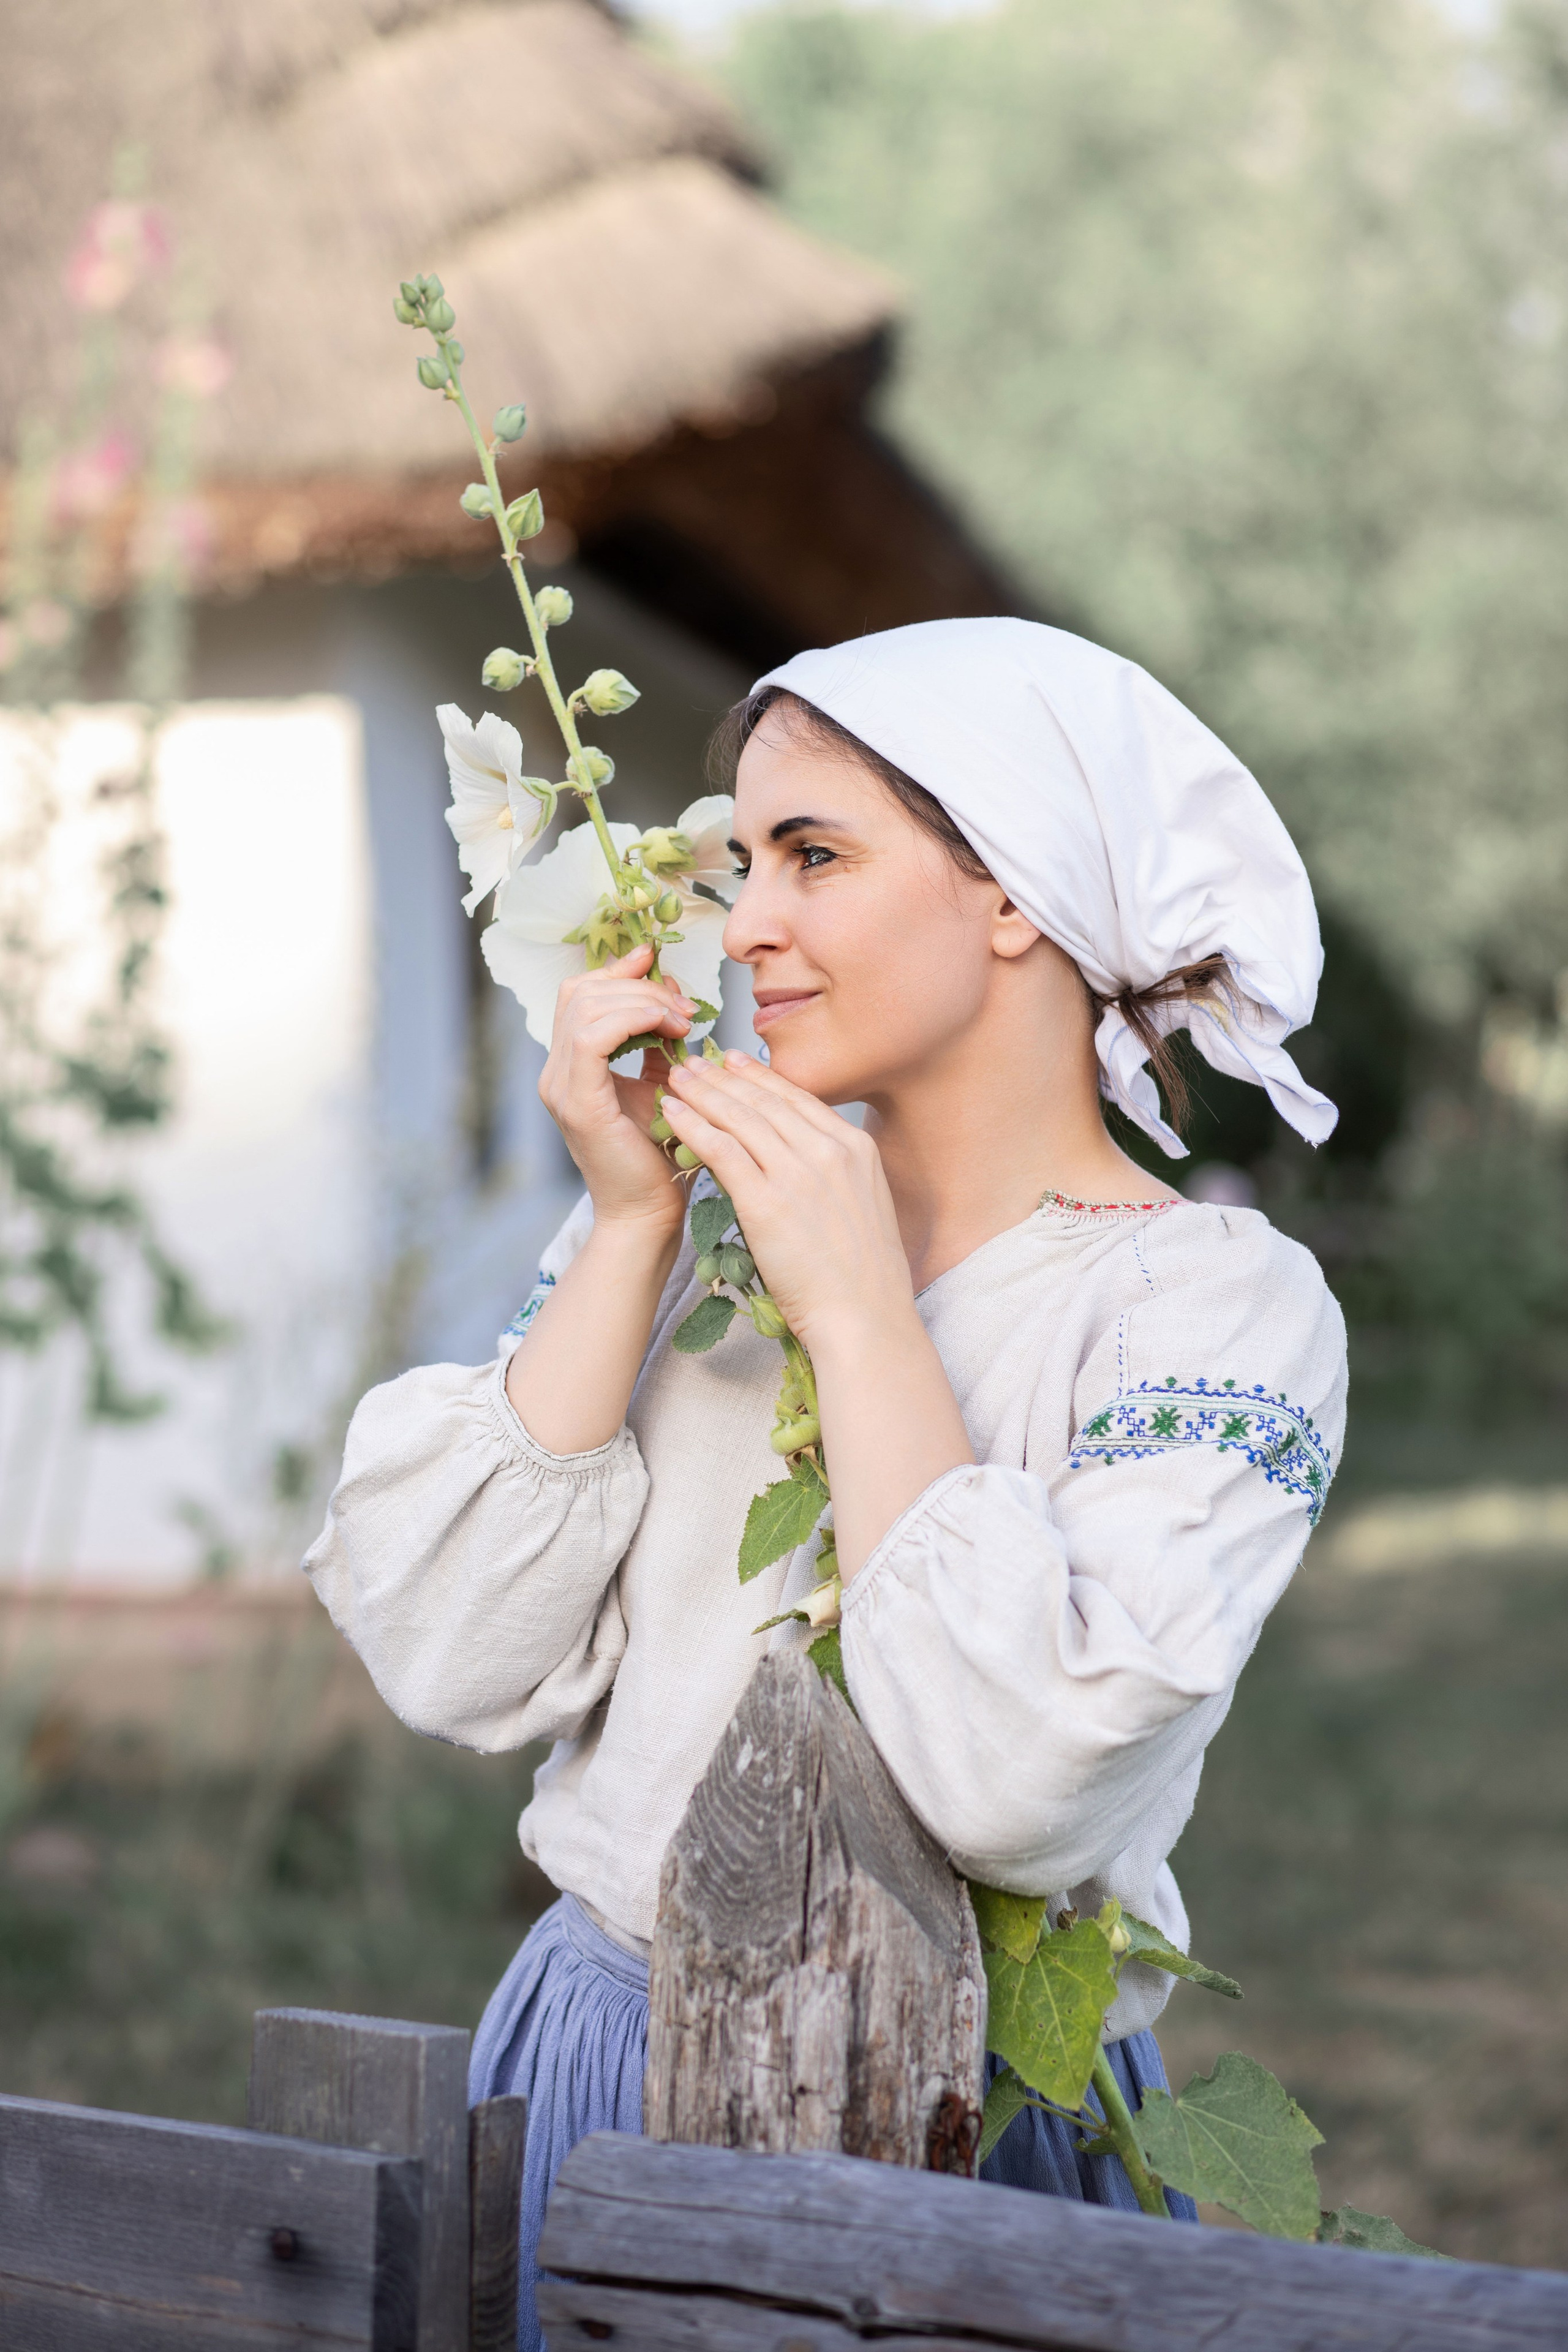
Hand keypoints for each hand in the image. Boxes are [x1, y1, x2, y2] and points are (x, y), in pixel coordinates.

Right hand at [539, 946, 692, 1233]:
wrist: (648, 1216)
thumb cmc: (660, 1158)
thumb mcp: (661, 1086)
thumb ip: (658, 1046)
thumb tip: (672, 999)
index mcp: (571, 1067)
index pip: (579, 994)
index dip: (619, 971)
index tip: (661, 966)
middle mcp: (556, 1073)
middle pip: (580, 992)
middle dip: (638, 985)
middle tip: (684, 1005)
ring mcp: (561, 1088)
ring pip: (585, 1007)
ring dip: (642, 1001)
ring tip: (684, 1022)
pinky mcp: (578, 1104)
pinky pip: (591, 1037)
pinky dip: (633, 1021)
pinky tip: (670, 1032)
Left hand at [660, 1052, 973, 1573]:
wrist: (866, 1318)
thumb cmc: (863, 1279)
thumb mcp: (862, 1208)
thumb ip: (837, 1176)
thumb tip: (808, 1164)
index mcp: (855, 1149)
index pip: (799, 1099)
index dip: (759, 1078)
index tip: (734, 1062)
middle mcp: (829, 1151)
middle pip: (765, 1100)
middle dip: (723, 1077)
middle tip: (693, 1062)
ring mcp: (799, 1173)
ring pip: (740, 1117)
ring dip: (701, 1093)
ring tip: (673, 1078)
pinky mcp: (768, 1202)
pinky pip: (722, 1150)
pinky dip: (692, 1126)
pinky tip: (670, 1113)